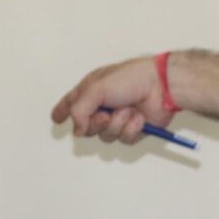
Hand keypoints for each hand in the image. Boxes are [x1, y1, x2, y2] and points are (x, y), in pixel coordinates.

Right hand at [52, 54, 171, 144]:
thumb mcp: (96, 89)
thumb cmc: (131, 79)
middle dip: (96, 124)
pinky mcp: (134, 128)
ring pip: (106, 136)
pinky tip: (139, 117)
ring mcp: (119, 117)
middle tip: (105, 115)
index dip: (63, 111)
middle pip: (87, 127)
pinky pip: (124, 139)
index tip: (56, 118)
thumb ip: (78, 110)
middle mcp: (104, 104)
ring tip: (128, 110)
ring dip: (117, 124)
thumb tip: (78, 131)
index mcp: (92, 90)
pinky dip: (131, 129)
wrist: (161, 86)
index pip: (72, 102)